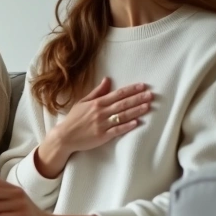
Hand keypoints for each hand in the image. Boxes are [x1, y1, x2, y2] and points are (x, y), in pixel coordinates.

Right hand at [37, 78, 152, 176]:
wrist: (64, 136)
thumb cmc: (74, 119)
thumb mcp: (83, 102)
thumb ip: (97, 92)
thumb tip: (107, 80)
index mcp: (97, 103)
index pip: (117, 94)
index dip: (131, 90)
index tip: (143, 86)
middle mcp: (101, 112)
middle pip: (123, 104)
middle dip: (138, 99)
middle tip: (151, 95)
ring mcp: (102, 124)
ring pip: (122, 116)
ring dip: (136, 111)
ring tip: (148, 106)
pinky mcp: (103, 136)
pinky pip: (117, 130)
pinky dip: (127, 126)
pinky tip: (137, 122)